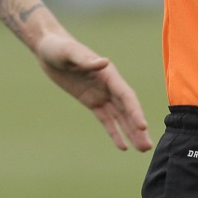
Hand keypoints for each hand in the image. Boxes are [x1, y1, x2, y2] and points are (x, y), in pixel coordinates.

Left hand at [34, 30, 152, 151]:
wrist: (49, 50)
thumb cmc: (59, 48)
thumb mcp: (69, 53)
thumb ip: (86, 60)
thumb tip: (105, 62)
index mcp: (108, 74)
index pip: (126, 95)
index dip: (135, 111)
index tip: (143, 127)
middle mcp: (109, 86)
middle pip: (128, 110)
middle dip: (138, 127)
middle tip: (148, 147)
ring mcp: (101, 95)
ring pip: (120, 117)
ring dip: (132, 133)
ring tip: (143, 149)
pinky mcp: (92, 102)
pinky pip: (106, 120)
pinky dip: (115, 132)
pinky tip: (123, 147)